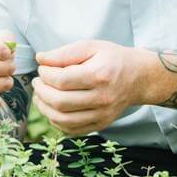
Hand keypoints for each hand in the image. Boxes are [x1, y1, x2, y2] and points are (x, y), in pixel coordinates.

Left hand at [33, 39, 149, 135]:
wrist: (139, 77)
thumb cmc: (112, 59)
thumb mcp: (91, 46)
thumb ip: (64, 53)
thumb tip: (40, 59)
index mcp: (99, 75)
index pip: (62, 80)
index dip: (45, 74)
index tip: (42, 68)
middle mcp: (102, 98)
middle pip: (60, 102)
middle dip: (41, 92)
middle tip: (38, 82)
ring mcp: (102, 115)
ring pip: (63, 120)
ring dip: (45, 109)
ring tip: (40, 96)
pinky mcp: (101, 124)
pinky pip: (72, 130)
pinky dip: (56, 122)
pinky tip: (52, 109)